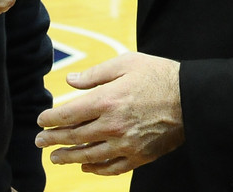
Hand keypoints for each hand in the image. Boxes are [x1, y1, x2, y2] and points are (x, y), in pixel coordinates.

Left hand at [35, 52, 183, 175]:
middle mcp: (113, 126)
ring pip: (90, 155)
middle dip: (53, 140)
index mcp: (107, 100)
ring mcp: (126, 144)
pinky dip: (96, 169)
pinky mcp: (140, 156)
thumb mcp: (126, 63)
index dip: (51, 119)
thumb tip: (70, 81)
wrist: (192, 98)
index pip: (69, 114)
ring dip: (69, 157)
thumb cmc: (158, 75)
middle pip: (75, 137)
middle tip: (39, 142)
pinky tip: (86, 166)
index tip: (40, 121)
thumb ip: (95, 73)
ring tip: (55, 158)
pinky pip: (113, 167)